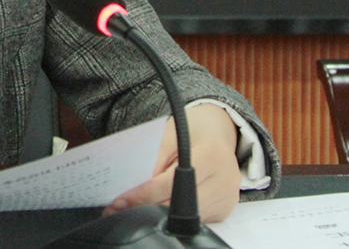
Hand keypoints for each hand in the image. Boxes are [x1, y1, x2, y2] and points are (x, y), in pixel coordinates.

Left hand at [105, 104, 240, 223]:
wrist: (219, 132)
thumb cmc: (192, 130)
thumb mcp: (169, 133)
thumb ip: (154, 158)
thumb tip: (135, 186)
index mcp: (212, 156)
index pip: (172, 183)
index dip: (145, 193)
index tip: (122, 199)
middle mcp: (225, 180)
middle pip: (179, 205)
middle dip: (148, 207)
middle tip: (121, 207)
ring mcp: (227, 198)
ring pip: (186, 216)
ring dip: (159, 214)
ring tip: (134, 207)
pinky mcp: (224, 209)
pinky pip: (195, 219)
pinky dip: (174, 214)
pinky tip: (158, 206)